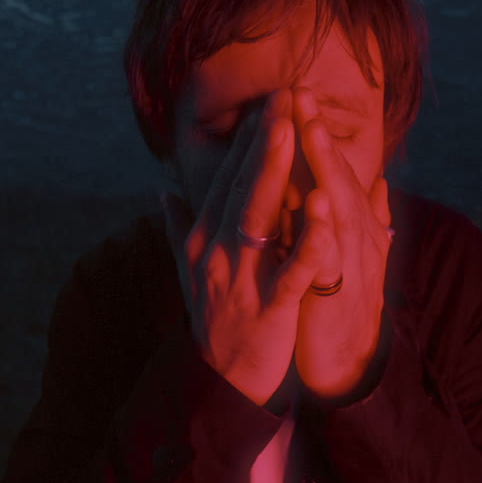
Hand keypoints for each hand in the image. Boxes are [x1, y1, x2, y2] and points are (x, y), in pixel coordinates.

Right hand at [160, 90, 339, 406]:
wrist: (222, 386)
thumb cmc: (215, 322)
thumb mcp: (190, 272)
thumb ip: (177, 230)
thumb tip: (162, 190)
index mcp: (203, 240)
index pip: (225, 179)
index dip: (247, 140)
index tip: (268, 101)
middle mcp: (216, 253)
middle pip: (240, 186)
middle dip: (263, 140)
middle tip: (283, 95)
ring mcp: (241, 280)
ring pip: (258, 216)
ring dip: (274, 171)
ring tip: (292, 129)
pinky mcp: (269, 308)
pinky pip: (292, 267)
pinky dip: (307, 236)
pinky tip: (319, 204)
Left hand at [291, 87, 393, 399]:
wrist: (347, 362)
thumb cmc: (343, 301)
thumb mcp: (350, 251)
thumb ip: (362, 215)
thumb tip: (377, 180)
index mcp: (350, 225)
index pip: (328, 168)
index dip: (312, 131)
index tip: (294, 90)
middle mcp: (356, 237)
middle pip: (336, 175)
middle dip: (319, 133)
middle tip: (302, 90)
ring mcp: (352, 263)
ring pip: (339, 207)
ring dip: (327, 167)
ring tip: (312, 129)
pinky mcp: (340, 294)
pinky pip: (331, 257)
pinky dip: (324, 230)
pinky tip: (317, 203)